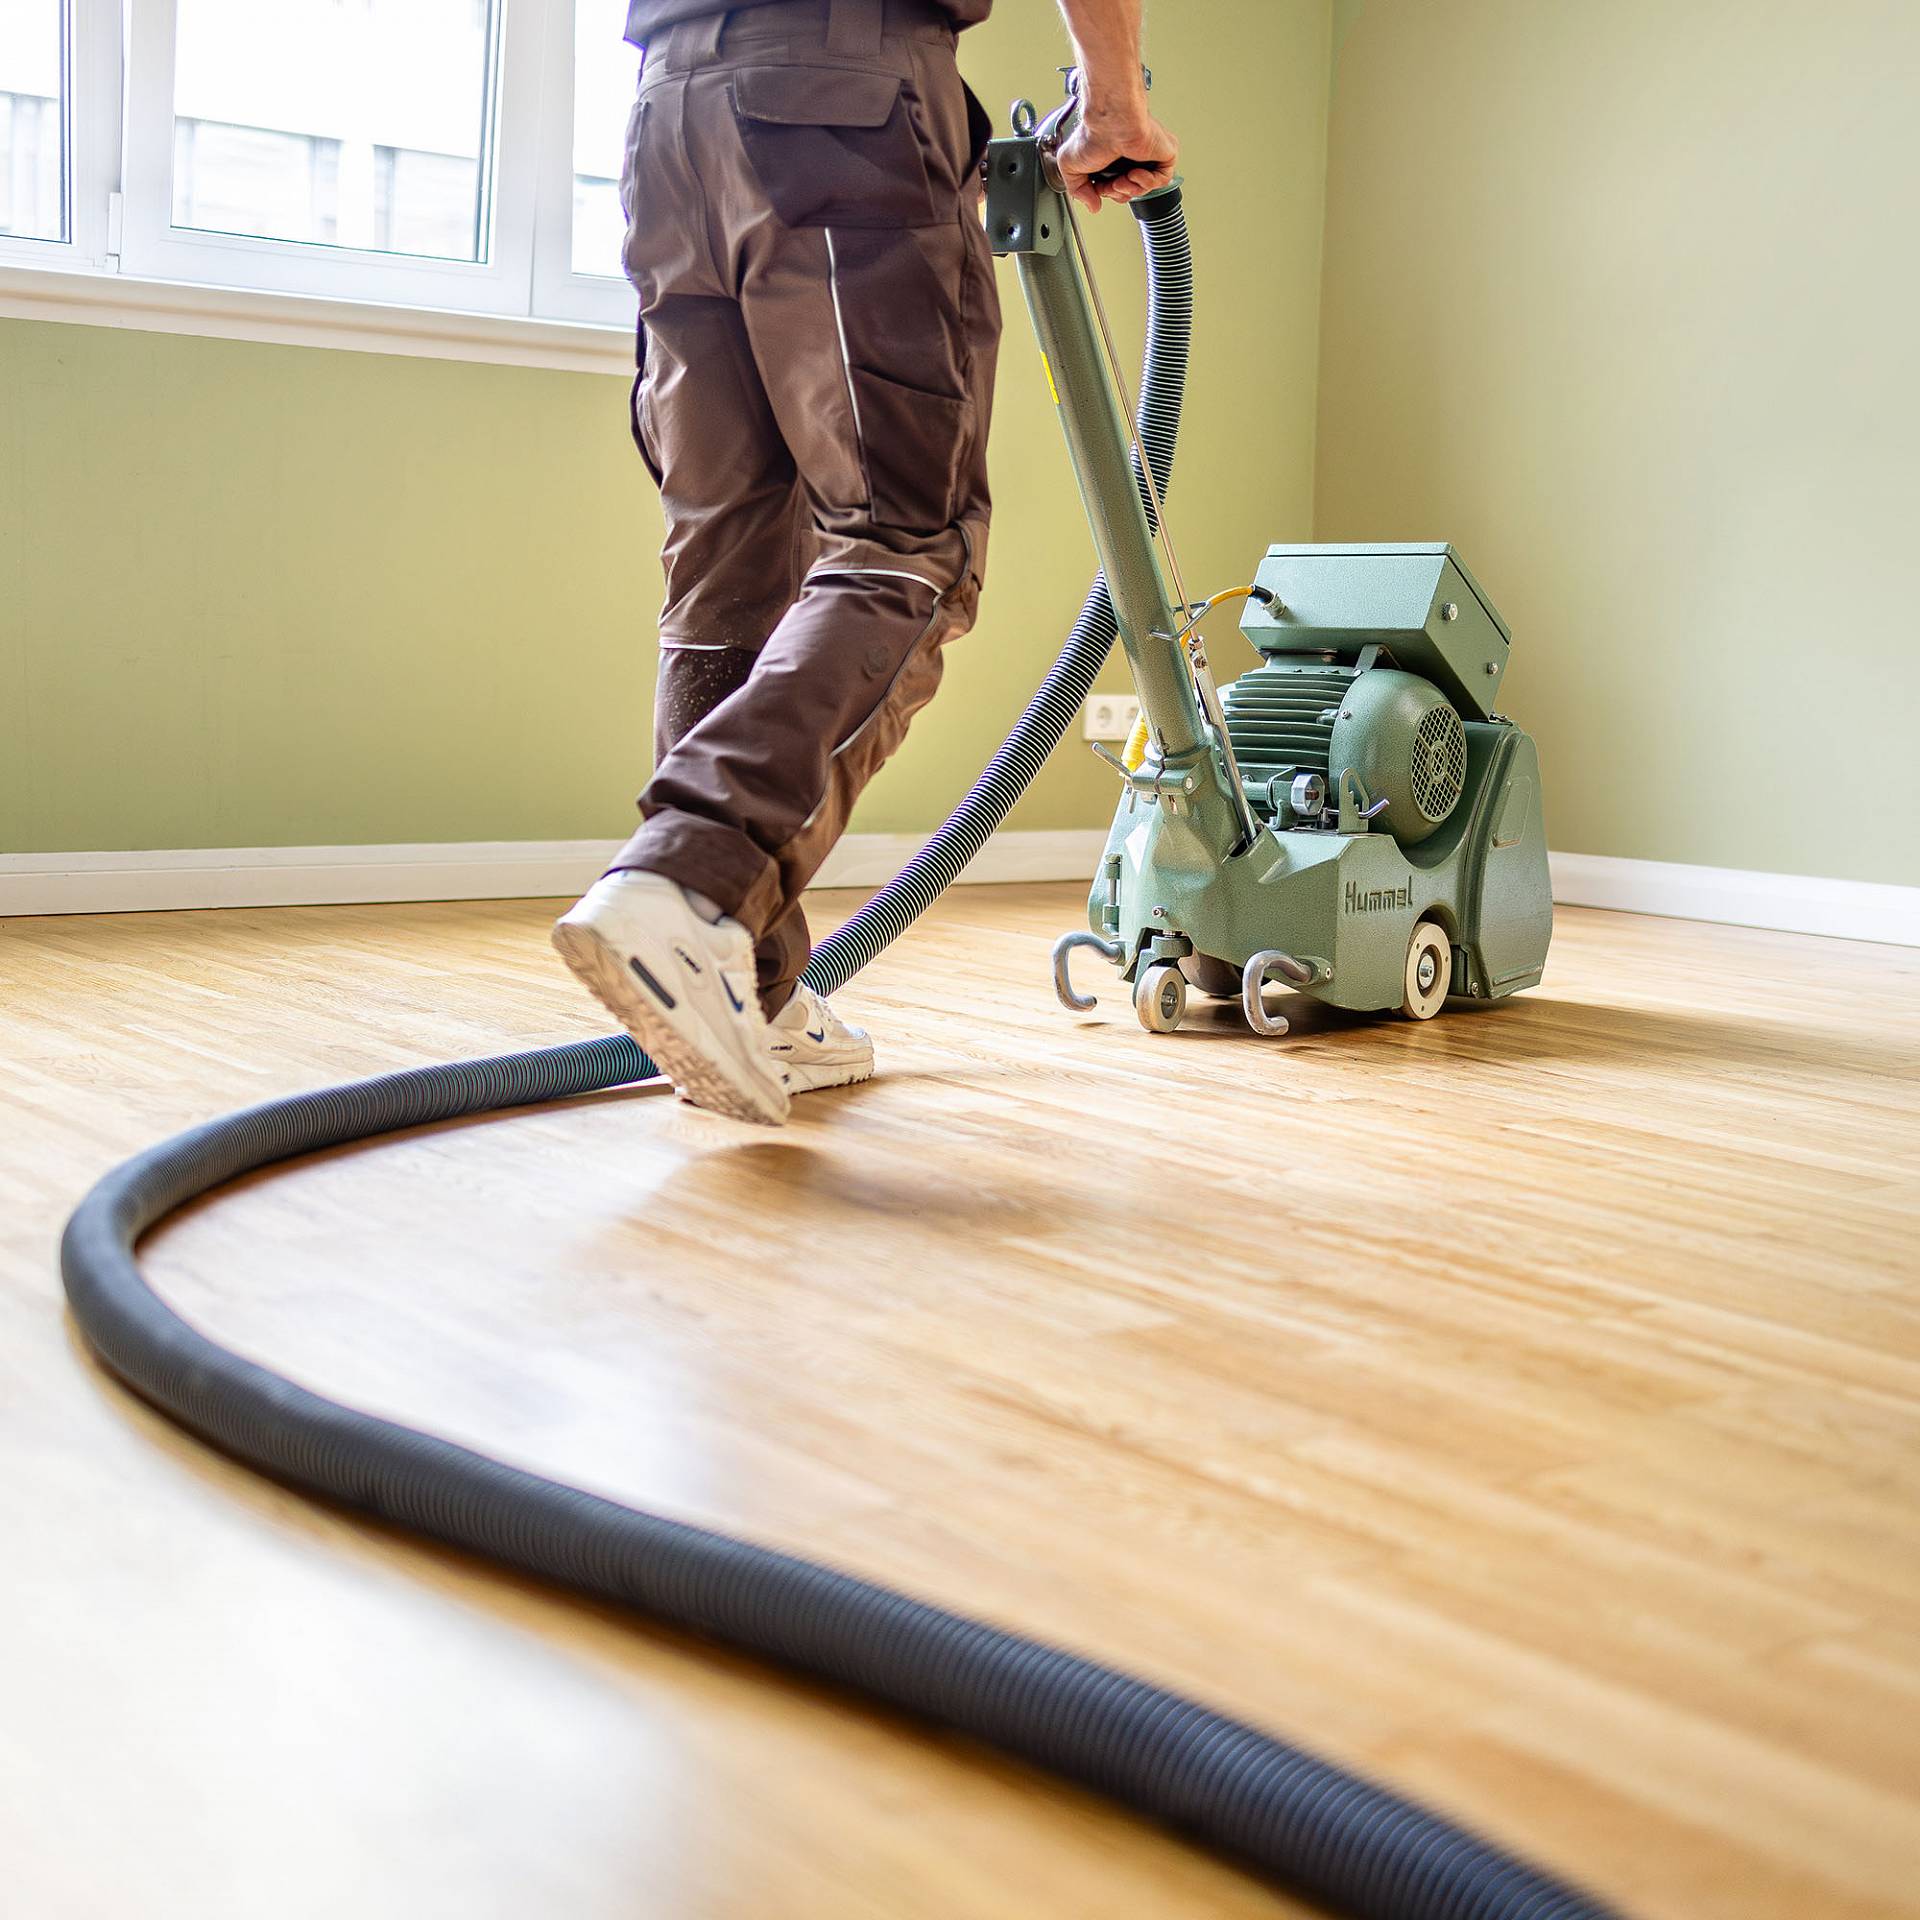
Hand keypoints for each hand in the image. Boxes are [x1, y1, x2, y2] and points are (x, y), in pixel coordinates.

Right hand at [1053, 97, 1177, 211]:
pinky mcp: (1165, 152)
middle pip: (1130, 191)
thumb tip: (1092, 205)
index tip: (1100, 187)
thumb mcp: (1069, 166)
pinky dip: (1148, 182)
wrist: (1111, 123)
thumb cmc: (1094, 135)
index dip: (1107, 193)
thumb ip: (1077, 190)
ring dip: (1132, 190)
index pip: (1115, 187)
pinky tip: (1136, 172)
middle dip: (1119, 194)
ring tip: (1123, 178)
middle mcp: (1130, 156)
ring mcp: (1148, 155)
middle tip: (1112, 184)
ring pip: (1146, 188)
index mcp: (1112, 157)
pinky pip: (1163, 180)